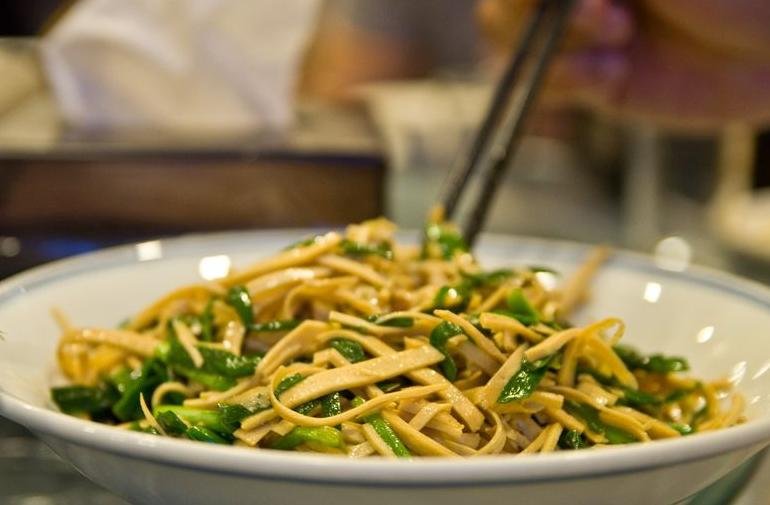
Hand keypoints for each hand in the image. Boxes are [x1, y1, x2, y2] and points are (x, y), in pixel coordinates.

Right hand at [477, 0, 769, 130]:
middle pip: (501, 10)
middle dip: (534, 13)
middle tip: (603, 14)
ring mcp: (579, 40)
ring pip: (513, 49)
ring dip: (557, 47)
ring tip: (618, 40)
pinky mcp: (592, 84)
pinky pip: (546, 87)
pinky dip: (569, 81)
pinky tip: (614, 73)